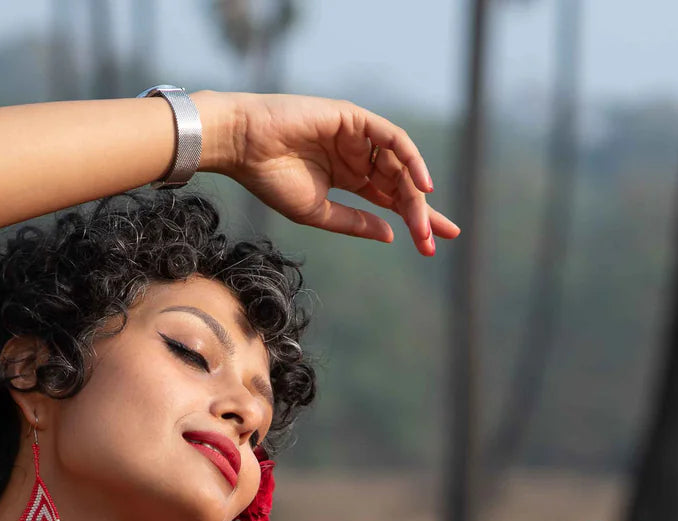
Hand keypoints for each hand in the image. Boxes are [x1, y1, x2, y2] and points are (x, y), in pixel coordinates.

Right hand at [195, 89, 459, 256]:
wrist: (244, 146)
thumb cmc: (271, 180)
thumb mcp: (318, 212)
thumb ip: (354, 222)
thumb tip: (391, 234)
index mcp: (348, 179)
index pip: (390, 200)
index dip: (412, 221)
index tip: (432, 246)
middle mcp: (357, 156)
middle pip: (400, 185)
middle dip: (420, 213)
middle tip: (433, 240)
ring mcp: (357, 136)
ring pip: (399, 165)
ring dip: (414, 194)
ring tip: (423, 223)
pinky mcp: (354, 118)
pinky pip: (392, 139)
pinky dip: (409, 159)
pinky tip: (421, 185)